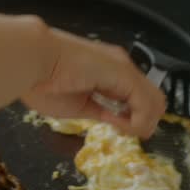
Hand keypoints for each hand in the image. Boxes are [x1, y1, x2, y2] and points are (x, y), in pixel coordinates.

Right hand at [23, 25, 165, 139]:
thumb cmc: (43, 81)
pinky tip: (115, 122)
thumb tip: (111, 120)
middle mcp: (120, 66)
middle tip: (120, 130)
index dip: (132, 119)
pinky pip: (146, 104)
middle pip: (153, 100)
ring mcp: (123, 68)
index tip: (114, 128)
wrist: (33, 59)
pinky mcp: (124, 73)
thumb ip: (98, 110)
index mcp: (107, 72)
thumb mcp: (77, 105)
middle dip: (142, 122)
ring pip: (156, 102)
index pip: (136, 99)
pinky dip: (136, 121)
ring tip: (117, 127)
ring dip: (142, 123)